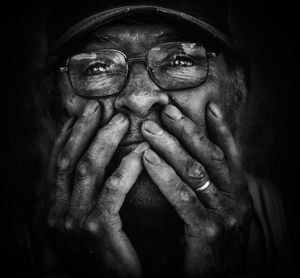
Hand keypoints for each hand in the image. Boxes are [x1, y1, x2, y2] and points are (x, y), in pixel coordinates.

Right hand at [43, 101, 146, 276]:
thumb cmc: (101, 252)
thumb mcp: (81, 221)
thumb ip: (81, 194)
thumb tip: (91, 159)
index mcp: (51, 207)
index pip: (57, 162)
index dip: (68, 135)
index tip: (81, 114)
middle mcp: (55, 212)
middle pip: (69, 159)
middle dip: (83, 129)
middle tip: (99, 106)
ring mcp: (73, 221)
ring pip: (89, 168)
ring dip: (105, 141)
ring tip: (121, 120)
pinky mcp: (98, 229)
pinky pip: (113, 190)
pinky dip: (126, 167)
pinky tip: (141, 152)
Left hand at [141, 103, 252, 276]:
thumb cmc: (208, 245)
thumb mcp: (214, 211)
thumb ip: (207, 188)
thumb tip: (188, 157)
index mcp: (238, 194)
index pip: (230, 154)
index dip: (221, 128)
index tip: (208, 105)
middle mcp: (236, 200)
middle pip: (210, 155)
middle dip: (189, 130)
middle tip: (167, 110)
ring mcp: (224, 215)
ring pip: (196, 170)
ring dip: (172, 145)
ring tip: (150, 128)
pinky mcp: (208, 231)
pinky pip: (183, 197)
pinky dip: (164, 175)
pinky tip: (146, 157)